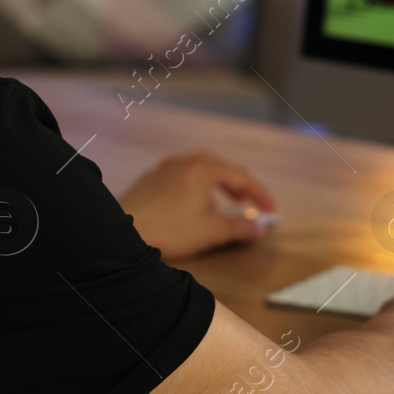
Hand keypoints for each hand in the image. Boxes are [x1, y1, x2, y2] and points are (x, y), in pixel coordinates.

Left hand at [118, 151, 276, 260]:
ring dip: (216, 186)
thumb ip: (239, 228)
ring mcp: (165, 168)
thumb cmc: (169, 229)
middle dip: (237, 186)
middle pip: (220, 167)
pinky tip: (191, 207)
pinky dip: (196, 187)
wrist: (122, 231)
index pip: (241, 176)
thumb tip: (259, 228)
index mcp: (204, 169)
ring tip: (220, 207)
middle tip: (248, 203)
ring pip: (199, 170)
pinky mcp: (150, 179)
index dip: (259, 194)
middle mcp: (185, 161)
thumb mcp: (211, 231)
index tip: (270, 210)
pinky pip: (181, 177)